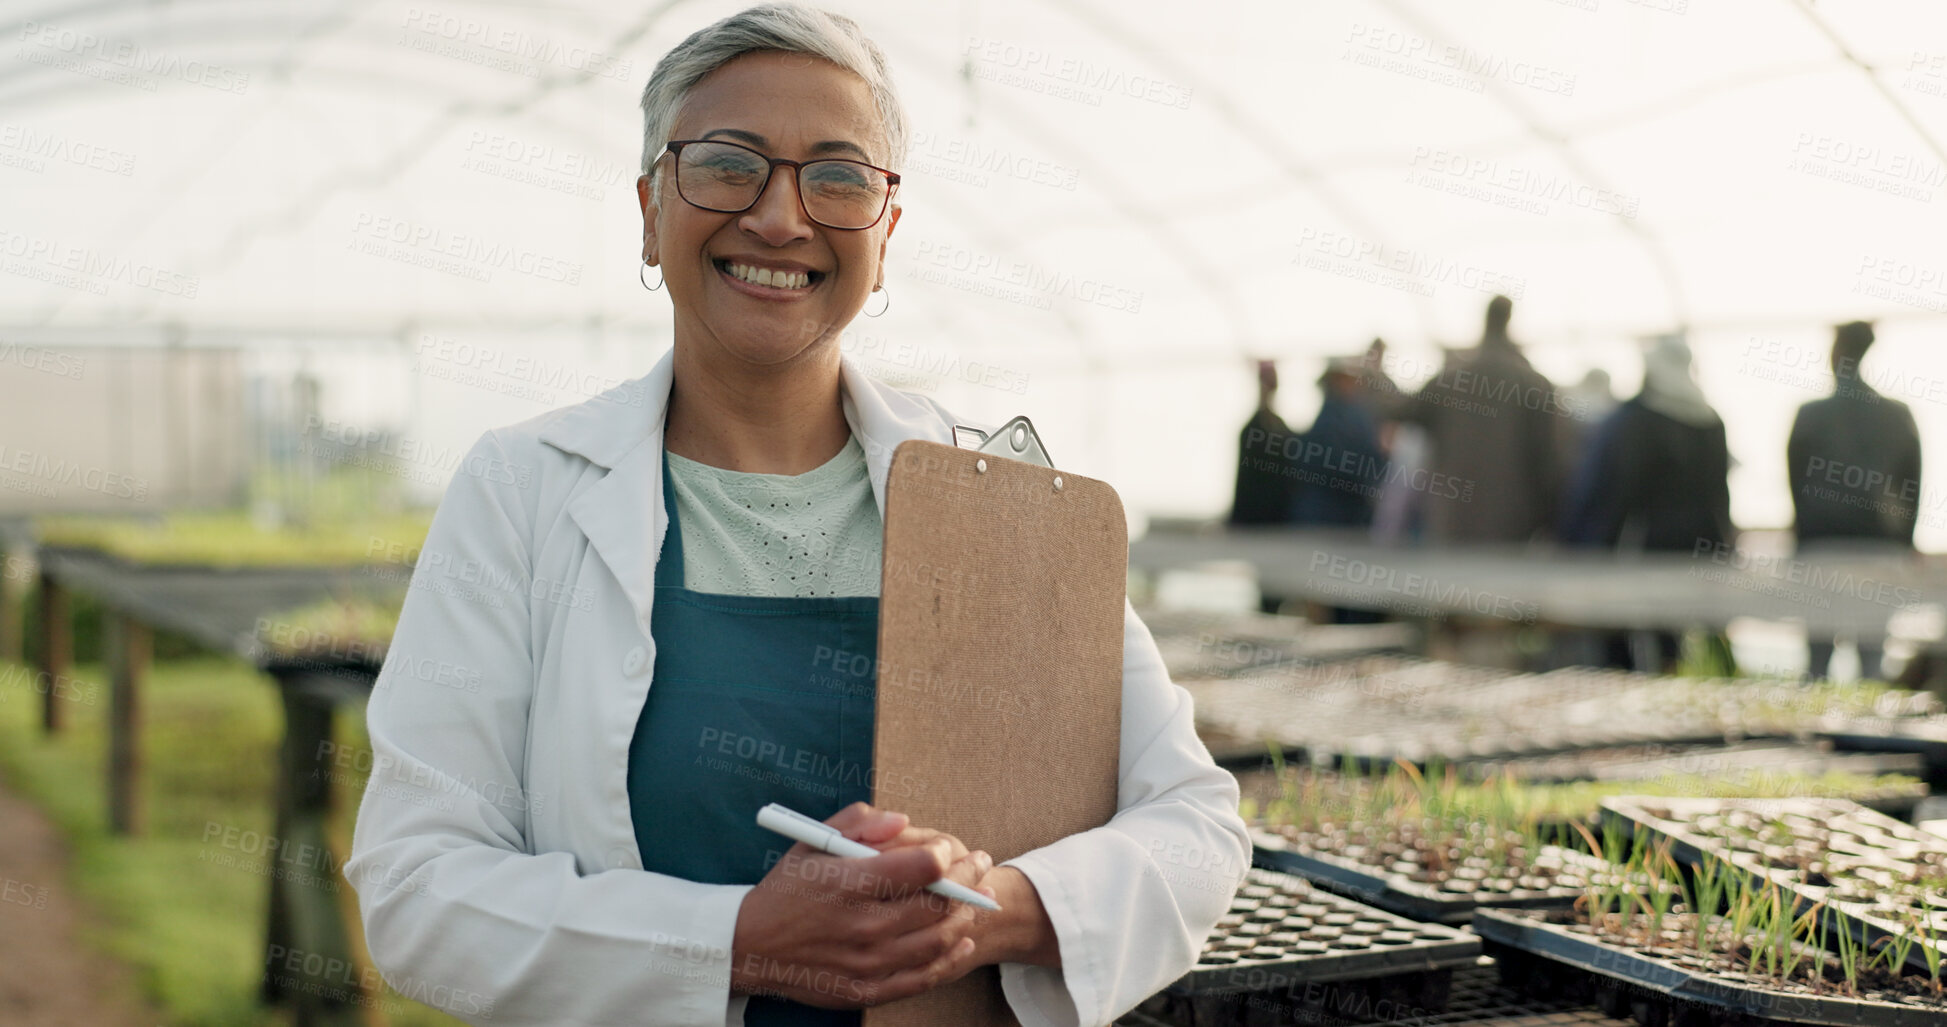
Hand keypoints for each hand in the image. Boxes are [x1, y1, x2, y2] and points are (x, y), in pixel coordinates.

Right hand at [729, 802, 997, 1007]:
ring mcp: (866, 962)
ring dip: (966, 917)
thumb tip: (904, 821)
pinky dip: (950, 959)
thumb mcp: (812, 841)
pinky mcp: (866, 989)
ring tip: (975, 900)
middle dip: (970, 880)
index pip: (923, 867)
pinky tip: (961, 940)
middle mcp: (861, 925)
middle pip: (939, 904)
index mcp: (849, 882)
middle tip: (980, 866)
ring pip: (938, 940)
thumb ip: (859, 821)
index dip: (945, 854)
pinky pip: (923, 977)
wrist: (750, 946)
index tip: (948, 848)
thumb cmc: (787, 889)